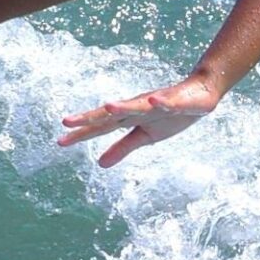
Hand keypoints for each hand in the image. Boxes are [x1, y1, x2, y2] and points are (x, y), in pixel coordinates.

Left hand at [57, 74, 219, 166]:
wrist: (200, 95)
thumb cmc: (169, 115)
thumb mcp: (144, 137)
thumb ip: (122, 148)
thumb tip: (99, 164)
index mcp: (128, 118)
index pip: (100, 127)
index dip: (81, 134)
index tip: (60, 142)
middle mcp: (136, 107)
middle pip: (110, 114)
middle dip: (90, 118)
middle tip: (67, 122)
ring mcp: (154, 103)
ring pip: (136, 105)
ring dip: (123, 106)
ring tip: (108, 107)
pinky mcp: (175, 100)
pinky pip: (167, 102)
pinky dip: (160, 102)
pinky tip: (153, 101)